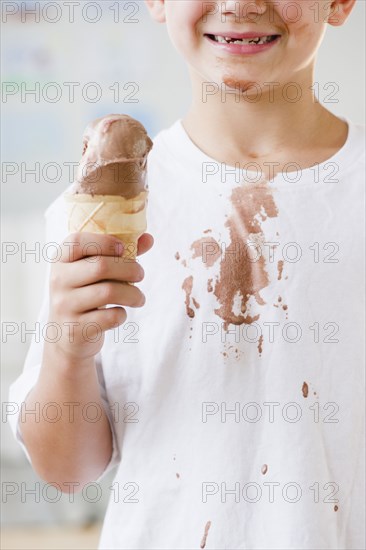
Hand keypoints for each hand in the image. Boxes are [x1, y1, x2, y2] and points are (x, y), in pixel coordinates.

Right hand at [47, 232, 152, 363]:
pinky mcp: (75, 328)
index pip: (77, 242)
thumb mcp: (93, 272)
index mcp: (60, 260)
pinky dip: (122, 314)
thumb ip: (119, 253)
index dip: (104, 242)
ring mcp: (64, 305)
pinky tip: (120, 313)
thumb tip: (149, 238)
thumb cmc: (85, 295)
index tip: (123, 248)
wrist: (66, 337)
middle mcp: (58, 280)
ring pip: (108, 292)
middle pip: (100, 266)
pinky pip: (109, 317)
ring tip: (139, 298)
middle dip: (129, 269)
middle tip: (140, 274)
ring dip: (133, 294)